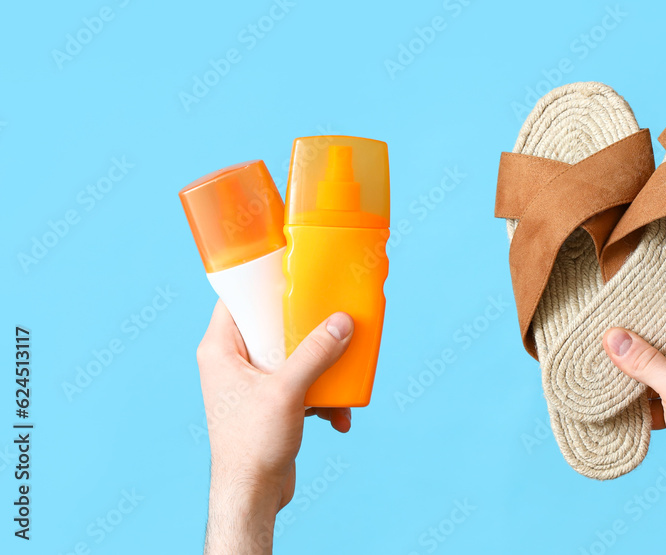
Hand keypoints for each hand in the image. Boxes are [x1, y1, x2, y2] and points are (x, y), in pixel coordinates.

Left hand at [197, 300, 353, 553]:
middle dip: (306, 327)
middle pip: (272, 326)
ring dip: (321, 367)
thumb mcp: (287, 391)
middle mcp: (232, 362)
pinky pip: (300, 384)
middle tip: (331, 315)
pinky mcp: (269, 404)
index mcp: (220, 350)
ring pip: (291, 356)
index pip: (236, 299)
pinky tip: (337, 416)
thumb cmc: (252, 443)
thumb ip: (315, 353)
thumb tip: (343, 321)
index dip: (262, 282)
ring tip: (342, 376)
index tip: (294, 271)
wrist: (252, 495)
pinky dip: (321, 397)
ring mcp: (251, 384)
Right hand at [603, 321, 665, 554]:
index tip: (620, 311)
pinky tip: (623, 401)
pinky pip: (663, 390)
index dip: (652, 315)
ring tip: (609, 372)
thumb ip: (645, 361)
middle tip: (607, 343)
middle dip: (640, 349)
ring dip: (639, 376)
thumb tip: (613, 336)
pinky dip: (645, 397)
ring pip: (663, 367)